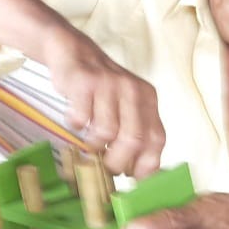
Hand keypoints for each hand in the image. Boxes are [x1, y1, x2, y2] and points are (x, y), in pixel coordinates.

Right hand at [42, 28, 164, 178]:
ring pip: (106, 132)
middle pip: (133, 140)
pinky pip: (81, 119)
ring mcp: (108, 84)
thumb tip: (137, 174)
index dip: (146, 164)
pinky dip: (75, 126)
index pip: (156, 139)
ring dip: (93, 145)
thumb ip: (133, 131)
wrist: (71, 50)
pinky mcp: (85, 82)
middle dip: (118, 162)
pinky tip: (75, 119)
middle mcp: (132, 89)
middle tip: (106, 167)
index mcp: (147, 98)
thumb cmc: (98, 87)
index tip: (134, 178)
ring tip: (88, 141)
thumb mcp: (124, 103)